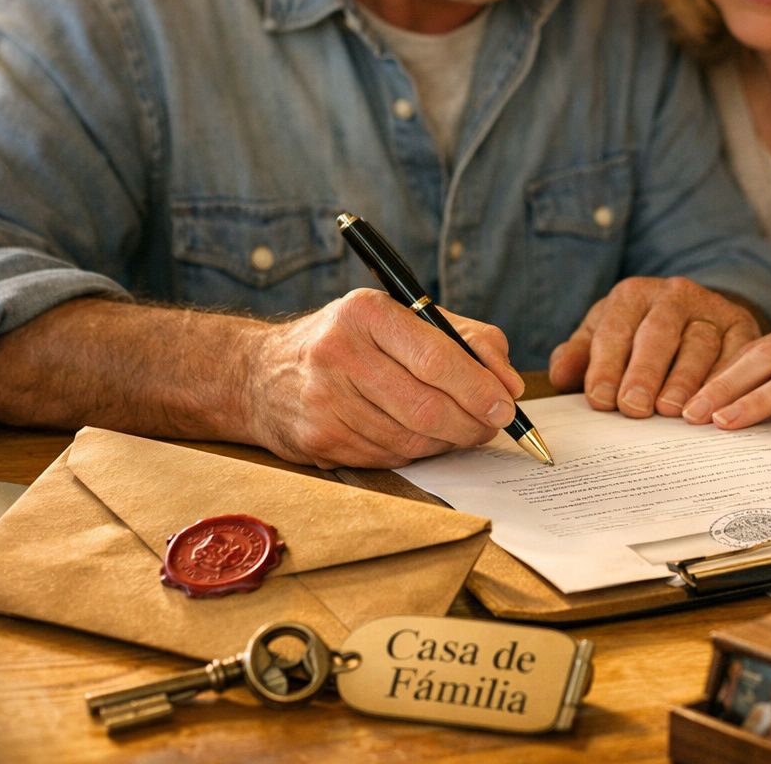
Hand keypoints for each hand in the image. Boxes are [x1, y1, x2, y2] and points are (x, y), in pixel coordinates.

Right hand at [243, 288, 523, 468]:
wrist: (261, 374)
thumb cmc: (352, 341)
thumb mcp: (404, 318)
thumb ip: (467, 341)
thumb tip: (509, 385)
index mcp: (366, 313)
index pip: (435, 357)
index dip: (478, 387)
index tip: (507, 405)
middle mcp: (338, 354)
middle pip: (426, 406)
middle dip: (472, 423)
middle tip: (493, 425)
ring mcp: (323, 401)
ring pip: (410, 439)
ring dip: (448, 441)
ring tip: (460, 429)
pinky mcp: (318, 441)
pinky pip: (388, 458)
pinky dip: (417, 452)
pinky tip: (421, 438)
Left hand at [547, 276, 758, 416]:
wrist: (696, 318)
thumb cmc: (639, 336)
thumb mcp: (605, 337)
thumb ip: (579, 356)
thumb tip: (561, 376)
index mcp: (633, 295)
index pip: (616, 329)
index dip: (607, 365)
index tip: (601, 399)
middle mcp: (674, 295)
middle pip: (660, 333)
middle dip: (645, 372)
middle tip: (635, 408)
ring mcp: (712, 309)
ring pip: (700, 344)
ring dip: (687, 381)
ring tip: (674, 412)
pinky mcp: (742, 327)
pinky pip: (737, 355)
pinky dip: (725, 382)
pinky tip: (713, 407)